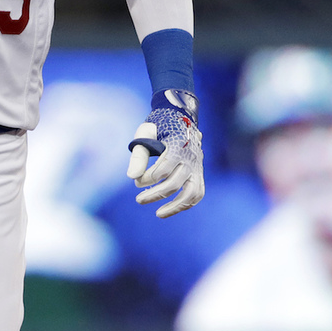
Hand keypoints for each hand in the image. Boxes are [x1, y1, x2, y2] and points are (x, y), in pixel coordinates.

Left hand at [126, 89, 204, 217]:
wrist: (180, 116)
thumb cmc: (158, 126)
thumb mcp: (145, 133)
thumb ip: (138, 154)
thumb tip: (131, 177)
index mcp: (178, 145)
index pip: (164, 168)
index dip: (149, 177)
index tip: (136, 181)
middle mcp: (191, 157)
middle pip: (175, 182)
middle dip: (155, 194)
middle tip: (139, 200)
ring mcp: (197, 166)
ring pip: (192, 193)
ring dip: (175, 206)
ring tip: (158, 214)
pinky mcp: (199, 173)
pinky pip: (198, 193)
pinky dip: (186, 204)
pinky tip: (170, 209)